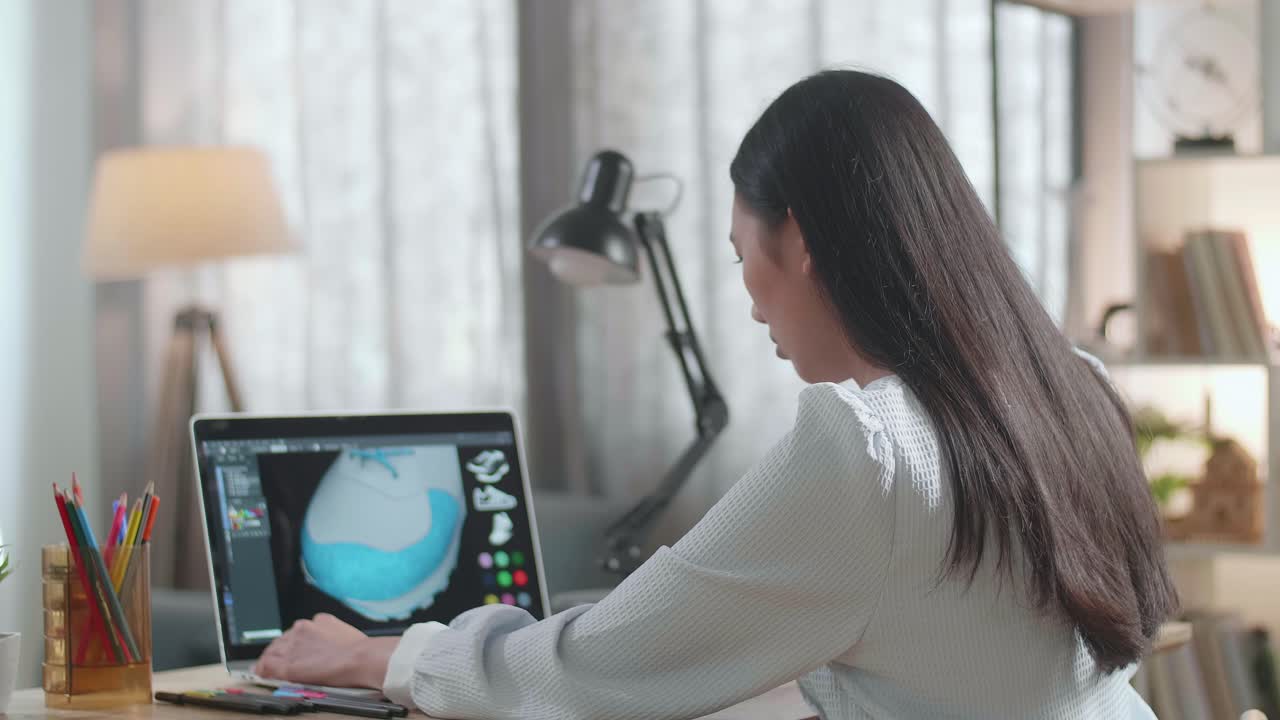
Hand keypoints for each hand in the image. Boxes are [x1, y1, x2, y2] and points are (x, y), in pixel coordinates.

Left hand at [255, 613, 396, 689]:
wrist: (361, 658)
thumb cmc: (362, 651)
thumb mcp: (346, 634)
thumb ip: (332, 636)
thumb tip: (332, 646)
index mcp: (320, 620)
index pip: (299, 631)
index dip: (294, 642)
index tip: (294, 650)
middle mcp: (303, 628)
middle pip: (284, 639)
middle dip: (281, 650)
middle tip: (281, 662)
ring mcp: (294, 645)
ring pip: (273, 651)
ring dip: (271, 659)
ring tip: (268, 669)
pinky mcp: (288, 664)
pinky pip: (267, 666)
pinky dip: (262, 670)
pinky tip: (261, 674)